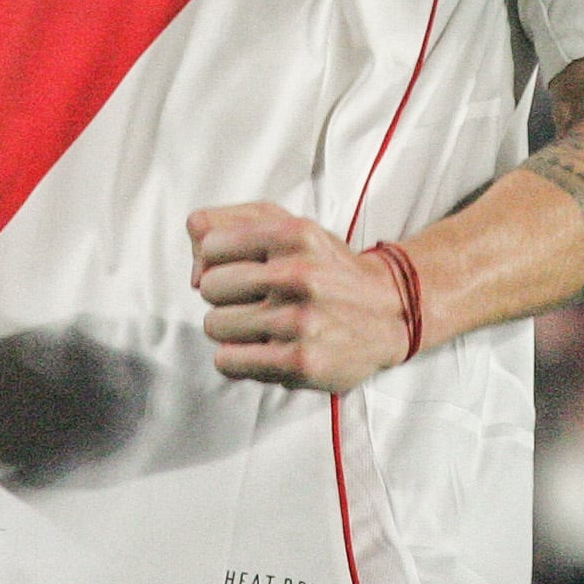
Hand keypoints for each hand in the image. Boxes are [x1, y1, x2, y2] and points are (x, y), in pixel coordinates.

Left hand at [188, 201, 409, 392]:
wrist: (390, 312)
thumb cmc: (328, 267)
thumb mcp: (291, 226)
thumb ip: (233, 221)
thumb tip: (193, 256)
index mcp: (293, 234)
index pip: (211, 244)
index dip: (219, 259)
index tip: (242, 268)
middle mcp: (297, 274)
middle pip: (208, 286)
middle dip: (226, 295)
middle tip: (256, 299)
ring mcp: (299, 321)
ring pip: (214, 325)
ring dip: (231, 329)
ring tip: (263, 324)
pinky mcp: (299, 362)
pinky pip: (228, 360)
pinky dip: (237, 357)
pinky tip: (264, 348)